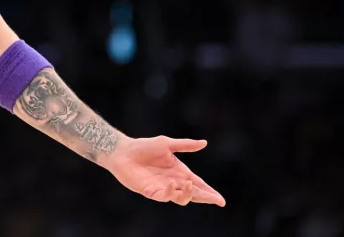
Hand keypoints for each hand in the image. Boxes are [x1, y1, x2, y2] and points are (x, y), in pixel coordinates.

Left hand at [100, 136, 224, 206]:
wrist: (123, 151)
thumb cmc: (144, 146)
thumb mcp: (167, 144)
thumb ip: (185, 145)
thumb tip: (204, 142)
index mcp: (180, 171)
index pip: (198, 184)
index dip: (209, 192)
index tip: (220, 200)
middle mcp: (173, 181)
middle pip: (193, 194)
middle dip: (204, 197)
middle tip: (214, 199)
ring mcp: (162, 188)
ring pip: (181, 198)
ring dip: (187, 194)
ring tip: (188, 184)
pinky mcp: (150, 191)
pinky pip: (164, 197)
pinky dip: (170, 193)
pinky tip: (171, 184)